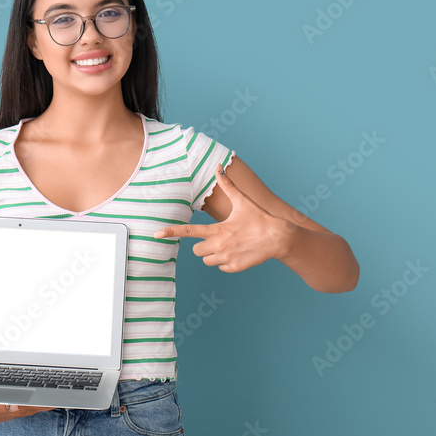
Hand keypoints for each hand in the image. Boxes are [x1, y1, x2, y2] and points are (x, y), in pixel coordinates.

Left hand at [154, 164, 293, 271]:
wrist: (279, 238)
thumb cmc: (259, 218)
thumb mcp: (242, 201)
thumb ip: (227, 185)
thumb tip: (218, 167)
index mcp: (217, 230)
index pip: (189, 231)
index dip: (171, 232)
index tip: (157, 234)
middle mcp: (219, 246)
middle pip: (196, 251)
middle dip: (202, 245)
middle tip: (217, 237)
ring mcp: (226, 259)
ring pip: (207, 260)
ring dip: (213, 254)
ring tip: (229, 244)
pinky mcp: (234, 268)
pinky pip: (221, 267)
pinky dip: (225, 262)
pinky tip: (237, 252)